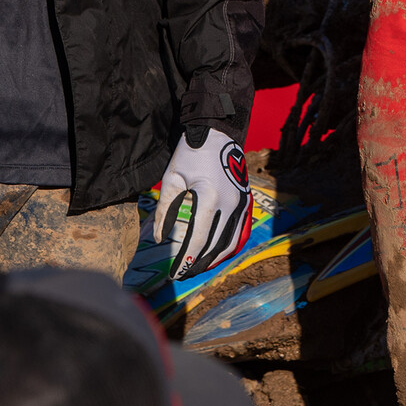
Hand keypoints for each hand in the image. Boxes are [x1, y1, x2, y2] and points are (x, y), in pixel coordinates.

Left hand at [153, 127, 253, 280]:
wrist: (218, 131)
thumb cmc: (191, 153)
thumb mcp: (172, 178)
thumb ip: (165, 210)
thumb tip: (159, 239)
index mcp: (209, 197)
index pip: (198, 239)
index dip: (186, 260)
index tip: (175, 273)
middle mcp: (229, 203)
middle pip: (215, 245)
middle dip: (198, 263)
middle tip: (183, 274)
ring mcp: (241, 203)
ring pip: (230, 242)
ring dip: (214, 259)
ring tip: (197, 268)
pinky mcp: (245, 201)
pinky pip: (239, 231)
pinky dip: (228, 247)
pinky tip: (216, 255)